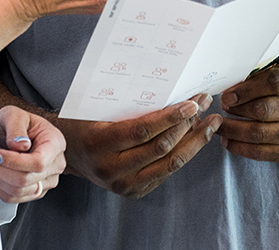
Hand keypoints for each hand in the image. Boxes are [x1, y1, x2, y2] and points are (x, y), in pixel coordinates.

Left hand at [0, 106, 66, 203]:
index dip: (14, 162)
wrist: (11, 133)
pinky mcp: (34, 192)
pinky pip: (14, 198)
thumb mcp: (14, 115)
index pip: (39, 163)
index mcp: (55, 143)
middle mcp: (55, 165)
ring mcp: (46, 181)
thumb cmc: (15, 123)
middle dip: (0, 170)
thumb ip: (16, 128)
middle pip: (26, 180)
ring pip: (19, 192)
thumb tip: (21, 146)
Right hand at [55, 93, 221, 197]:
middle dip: (188, 125)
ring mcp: (124, 185)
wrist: (67, 154)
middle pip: (162, 148)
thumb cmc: (83, 122)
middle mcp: (113, 169)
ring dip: (195, 142)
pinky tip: (195, 137)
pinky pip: (166, 173)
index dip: (171, 117)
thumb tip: (167, 86)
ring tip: (211, 122)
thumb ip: (126, 103)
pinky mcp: (134, 192)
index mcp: (101, 144)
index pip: (144, 131)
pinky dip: (184, 154)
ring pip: (170, 165)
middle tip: (205, 103)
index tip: (192, 103)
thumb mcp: (96, 108)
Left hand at [217, 64, 278, 164]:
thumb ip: (259, 77)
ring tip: (220, 127)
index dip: (246, 90)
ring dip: (235, 131)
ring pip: (262, 133)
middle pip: (266, 110)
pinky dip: (242, 148)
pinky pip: (265, 153)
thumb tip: (229, 91)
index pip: (274, 82)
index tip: (228, 96)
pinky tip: (230, 142)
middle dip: (238, 111)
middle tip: (221, 110)